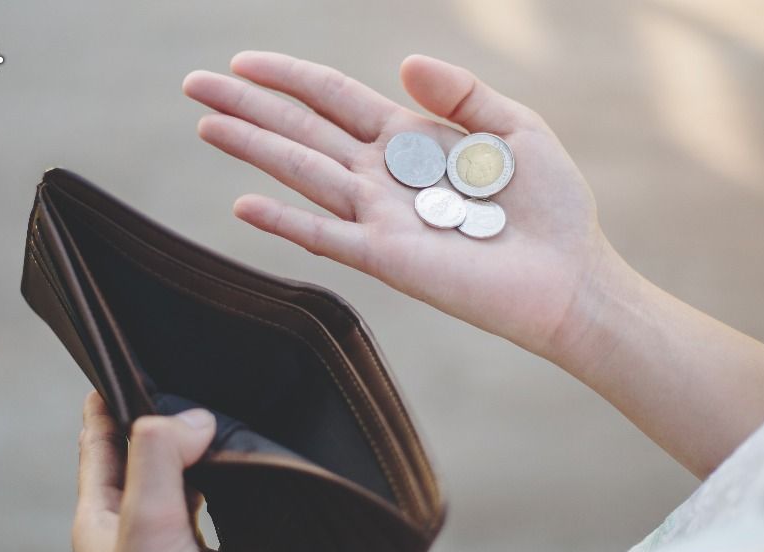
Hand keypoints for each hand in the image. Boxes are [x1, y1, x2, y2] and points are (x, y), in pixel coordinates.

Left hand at [72, 392, 240, 551]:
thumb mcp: (146, 523)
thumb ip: (160, 460)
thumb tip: (195, 418)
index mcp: (102, 519)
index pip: (98, 445)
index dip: (105, 405)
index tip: (116, 365)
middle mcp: (137, 531)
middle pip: (145, 460)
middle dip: (162, 423)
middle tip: (183, 383)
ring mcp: (176, 547)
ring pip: (188, 485)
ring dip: (202, 456)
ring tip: (220, 422)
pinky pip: (224, 515)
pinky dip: (235, 493)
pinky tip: (249, 481)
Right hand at [183, 51, 617, 357]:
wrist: (570, 276)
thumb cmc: (549, 207)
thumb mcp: (515, 129)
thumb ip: (462, 93)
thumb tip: (403, 64)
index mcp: (409, 140)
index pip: (334, 99)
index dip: (289, 78)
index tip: (243, 62)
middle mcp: (382, 176)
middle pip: (302, 131)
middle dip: (248, 106)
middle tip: (194, 84)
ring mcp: (379, 217)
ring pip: (303, 173)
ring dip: (252, 148)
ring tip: (205, 124)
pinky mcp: (387, 258)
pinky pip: (326, 236)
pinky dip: (285, 221)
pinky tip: (244, 203)